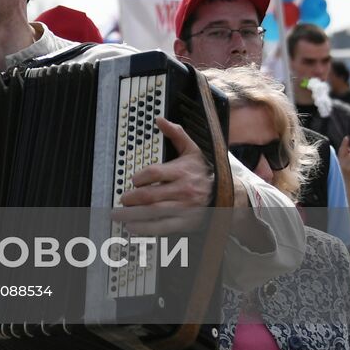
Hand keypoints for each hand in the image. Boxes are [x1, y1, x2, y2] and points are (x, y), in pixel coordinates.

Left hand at [115, 118, 212, 234]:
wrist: (230, 194)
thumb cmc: (206, 172)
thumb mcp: (193, 150)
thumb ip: (176, 134)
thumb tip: (160, 120)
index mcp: (182, 171)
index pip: (156, 173)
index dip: (140, 177)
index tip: (133, 180)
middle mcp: (182, 190)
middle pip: (151, 195)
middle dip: (132, 198)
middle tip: (122, 199)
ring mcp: (184, 208)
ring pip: (154, 213)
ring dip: (134, 215)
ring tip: (119, 215)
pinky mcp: (186, 222)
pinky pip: (163, 227)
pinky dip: (146, 229)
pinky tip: (133, 228)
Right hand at [337, 136, 349, 184]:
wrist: (349, 188)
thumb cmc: (343, 177)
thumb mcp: (339, 167)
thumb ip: (342, 158)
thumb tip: (348, 149)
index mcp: (337, 163)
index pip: (341, 151)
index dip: (344, 144)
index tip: (347, 137)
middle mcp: (344, 164)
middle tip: (349, 163)